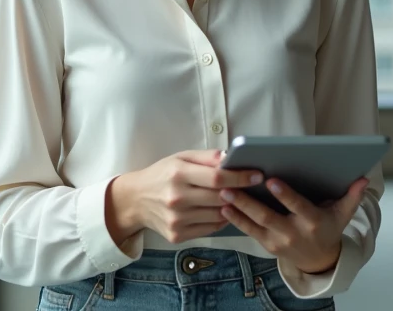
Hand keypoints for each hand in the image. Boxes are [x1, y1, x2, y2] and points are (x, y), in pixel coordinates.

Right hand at [109, 150, 263, 243]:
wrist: (135, 200)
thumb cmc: (162, 175)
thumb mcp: (180, 158)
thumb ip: (207, 157)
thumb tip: (231, 158)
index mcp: (178, 174)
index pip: (217, 177)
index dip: (240, 177)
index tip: (257, 175)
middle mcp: (176, 198)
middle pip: (220, 198)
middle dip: (240, 192)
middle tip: (253, 188)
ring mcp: (176, 220)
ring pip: (218, 216)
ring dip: (232, 208)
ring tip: (237, 199)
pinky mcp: (177, 235)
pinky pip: (210, 229)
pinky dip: (220, 220)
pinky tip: (221, 211)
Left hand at [219, 176, 369, 274]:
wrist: (320, 261)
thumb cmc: (328, 229)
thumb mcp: (343, 214)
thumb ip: (352, 196)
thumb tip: (363, 179)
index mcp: (312, 220)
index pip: (297, 206)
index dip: (284, 195)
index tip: (271, 181)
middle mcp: (294, 232)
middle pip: (268, 216)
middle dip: (250, 202)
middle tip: (233, 187)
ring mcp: (279, 240)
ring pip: (255, 224)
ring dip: (238, 209)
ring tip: (223, 194)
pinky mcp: (268, 245)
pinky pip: (249, 232)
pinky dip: (236, 220)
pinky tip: (224, 207)